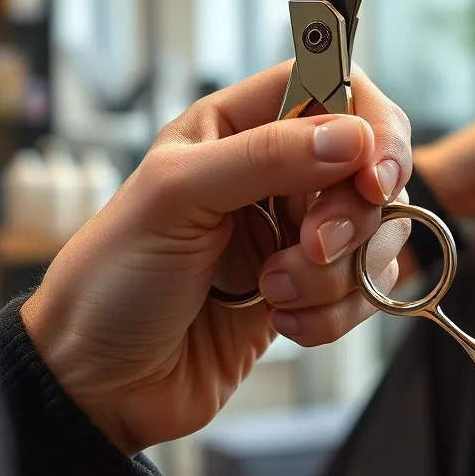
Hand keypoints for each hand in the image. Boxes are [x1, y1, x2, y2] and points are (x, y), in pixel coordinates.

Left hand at [20, 62, 410, 456]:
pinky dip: (334, 313)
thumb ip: (266, 156)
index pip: (336, 88)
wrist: (99, 387)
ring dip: (334, 274)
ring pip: (375, 233)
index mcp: (239, 125)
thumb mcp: (176, 198)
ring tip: (273, 292)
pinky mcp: (312, 288)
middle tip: (310, 246)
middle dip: (350, 215)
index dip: (369, 124)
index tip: (372, 174)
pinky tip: (283, 321)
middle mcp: (278, 173)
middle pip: (369, 165)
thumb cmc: (111, 281)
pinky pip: (365, 290)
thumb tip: (353, 137)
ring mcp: (298, 233)